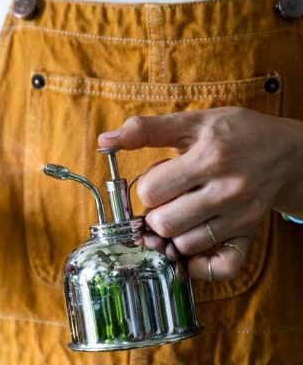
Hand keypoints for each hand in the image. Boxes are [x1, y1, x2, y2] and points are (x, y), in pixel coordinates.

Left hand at [98, 107, 302, 280]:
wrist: (289, 152)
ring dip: (172, 234)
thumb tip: (105, 140)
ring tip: (179, 215)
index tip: (158, 178)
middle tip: (166, 200)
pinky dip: (200, 264)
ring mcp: (240, 216)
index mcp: (209, 158)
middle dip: (154, 213)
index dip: (146, 185)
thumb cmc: (235, 133)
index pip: (151, 190)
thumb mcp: (193, 122)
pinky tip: (191, 248)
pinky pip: (222, 266)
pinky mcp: (249, 235)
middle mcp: (227, 190)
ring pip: (184, 245)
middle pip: (164, 223)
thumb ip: (146, 129)